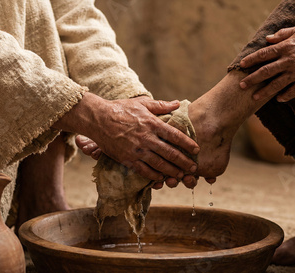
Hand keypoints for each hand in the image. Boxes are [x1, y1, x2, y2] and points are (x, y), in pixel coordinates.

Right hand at [58, 93, 198, 181]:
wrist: (98, 119)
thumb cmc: (119, 109)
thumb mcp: (141, 103)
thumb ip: (160, 105)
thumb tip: (178, 104)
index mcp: (152, 124)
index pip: (175, 135)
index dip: (187, 143)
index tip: (196, 149)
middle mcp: (147, 138)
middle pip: (170, 153)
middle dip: (184, 162)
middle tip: (194, 168)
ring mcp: (137, 151)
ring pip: (159, 165)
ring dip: (172, 171)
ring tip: (182, 175)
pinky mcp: (127, 159)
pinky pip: (144, 171)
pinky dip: (154, 176)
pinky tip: (161, 178)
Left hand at [239, 24, 294, 101]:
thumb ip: (283, 34)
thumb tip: (268, 38)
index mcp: (287, 47)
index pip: (264, 54)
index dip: (252, 59)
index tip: (242, 64)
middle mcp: (290, 61)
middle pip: (266, 71)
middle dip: (252, 79)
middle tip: (242, 85)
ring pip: (277, 84)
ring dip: (264, 91)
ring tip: (254, 97)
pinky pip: (294, 91)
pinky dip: (286, 96)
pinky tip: (278, 99)